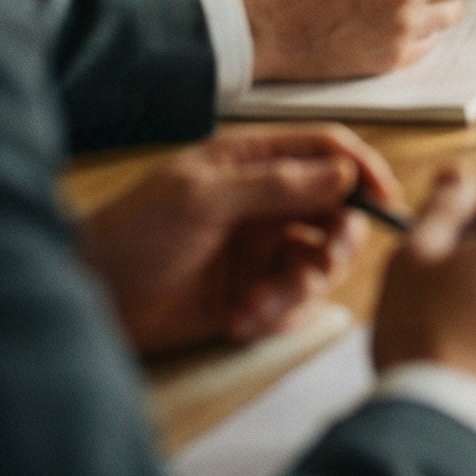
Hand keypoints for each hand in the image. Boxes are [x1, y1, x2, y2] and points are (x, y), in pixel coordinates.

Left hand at [77, 127, 398, 355]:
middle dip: (334, 245)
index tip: (385, 203)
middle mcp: (266, 203)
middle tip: (316, 269)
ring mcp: (260, 250)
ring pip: (318, 263)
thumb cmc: (135, 233)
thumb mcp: (202, 199)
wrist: (89, 298)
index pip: (327, 152)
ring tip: (256, 309)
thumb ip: (275, 185)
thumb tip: (343, 174)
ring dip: (297, 290)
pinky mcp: (252, 295)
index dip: (362, 171)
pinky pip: (293, 304)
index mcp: (254, 163)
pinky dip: (277, 315)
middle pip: (336, 213)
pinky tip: (240, 322)